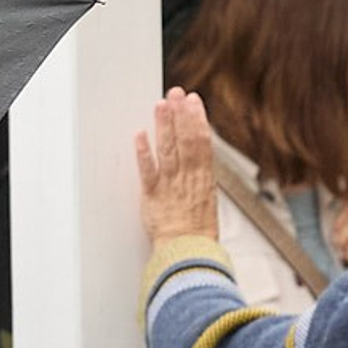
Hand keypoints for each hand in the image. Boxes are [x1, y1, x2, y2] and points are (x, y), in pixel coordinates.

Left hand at [134, 87, 217, 248]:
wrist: (188, 256)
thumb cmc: (198, 236)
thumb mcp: (207, 203)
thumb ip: (200, 180)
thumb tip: (198, 162)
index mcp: (204, 180)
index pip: (202, 142)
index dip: (198, 119)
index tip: (193, 101)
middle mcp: (188, 179)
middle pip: (186, 140)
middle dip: (181, 114)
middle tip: (176, 92)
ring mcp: (171, 186)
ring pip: (168, 150)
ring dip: (164, 125)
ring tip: (161, 103)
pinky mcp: (153, 197)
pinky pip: (148, 172)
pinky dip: (144, 152)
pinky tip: (140, 135)